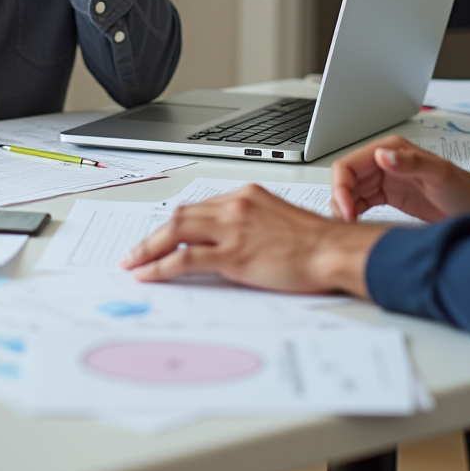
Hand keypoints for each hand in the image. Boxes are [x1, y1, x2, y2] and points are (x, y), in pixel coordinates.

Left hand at [120, 184, 384, 297]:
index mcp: (246, 195)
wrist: (336, 250)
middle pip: (180, 216)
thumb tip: (229, 244)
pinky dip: (161, 266)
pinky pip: (185, 259)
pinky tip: (149, 274)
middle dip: (154, 235)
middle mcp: (235, 206)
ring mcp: (232, 229)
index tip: (163, 237)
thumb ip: (251, 226)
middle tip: (135, 250)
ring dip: (148, 248)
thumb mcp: (280, 222)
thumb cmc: (318, 243)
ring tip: (133, 263)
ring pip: (175, 232)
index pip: (199, 208)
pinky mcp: (232, 255)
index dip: (176, 224)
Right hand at [329, 135, 469, 225]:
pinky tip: (358, 225)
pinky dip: (353, 213)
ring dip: (344, 208)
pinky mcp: (387, 195)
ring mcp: (383, 179)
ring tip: (351, 226)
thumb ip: (410, 163)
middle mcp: (382, 162)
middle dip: (340, 201)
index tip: (348, 211)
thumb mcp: (439, 174)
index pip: (347, 167)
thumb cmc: (466, 189)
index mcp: (389, 151)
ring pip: (348, 192)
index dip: (341, 189)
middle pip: (344, 180)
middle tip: (347, 223)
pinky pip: (359, 202)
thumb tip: (383, 156)